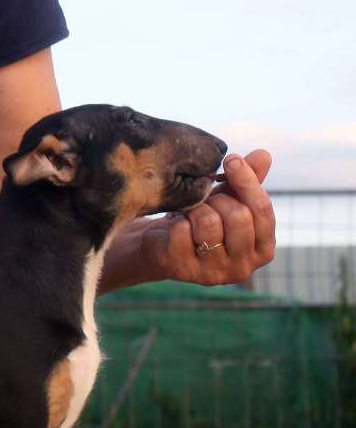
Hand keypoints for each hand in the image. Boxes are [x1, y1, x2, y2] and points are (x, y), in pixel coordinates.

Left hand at [140, 150, 274, 285]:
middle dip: (218, 199)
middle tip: (205, 199)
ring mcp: (215, 273)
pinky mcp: (185, 271)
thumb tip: (263, 154)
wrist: (164, 245)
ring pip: (209, 223)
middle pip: (238, 217)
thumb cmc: (203, 220)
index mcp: (263, 249)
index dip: (247, 181)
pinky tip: (176, 226)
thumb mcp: (228, 199)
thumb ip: (247, 181)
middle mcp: (244, 267)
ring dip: (196, 209)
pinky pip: (182, 232)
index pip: (262, 210)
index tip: (231, 159)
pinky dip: (176, 221)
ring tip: (191, 212)